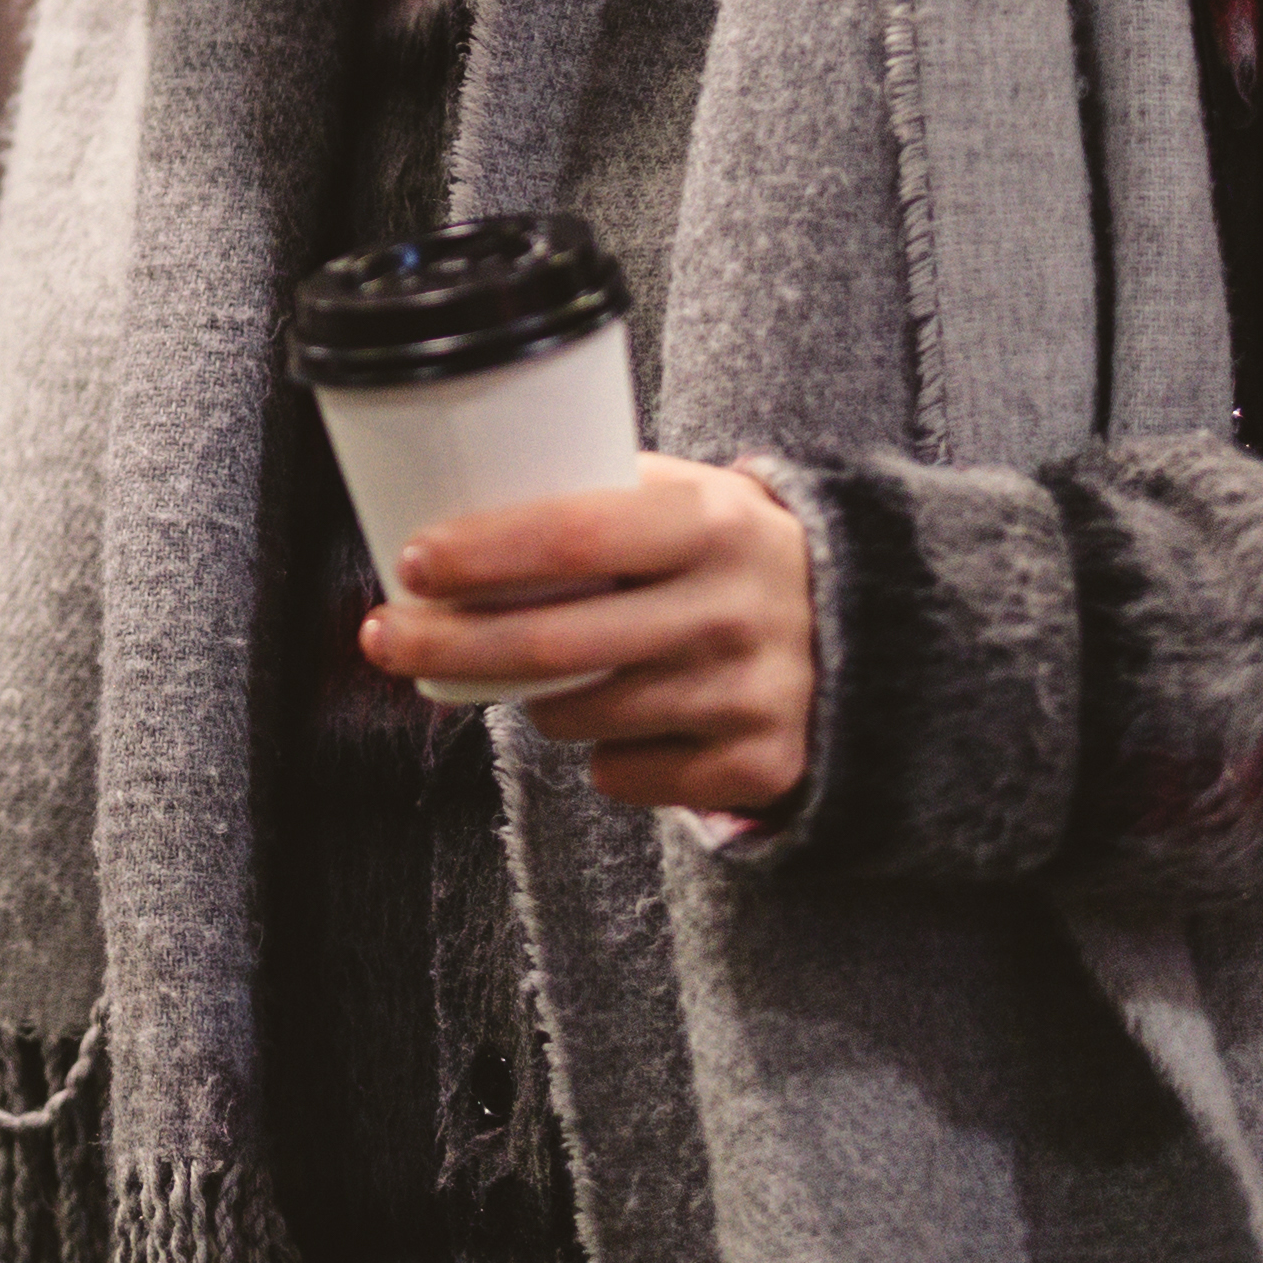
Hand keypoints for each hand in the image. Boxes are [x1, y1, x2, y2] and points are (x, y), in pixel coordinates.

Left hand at [363, 453, 816, 815]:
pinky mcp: (757, 766)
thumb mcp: (695, 497)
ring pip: (578, 713)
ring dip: (530, 698)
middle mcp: (732, 611)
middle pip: (555, 643)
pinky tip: (626, 719)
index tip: (413, 561)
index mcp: (712, 524)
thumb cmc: (738, 555)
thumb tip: (461, 487)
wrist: (879, 632)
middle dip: (448, 644)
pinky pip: (623, 774)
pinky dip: (600, 753)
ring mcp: (749, 696)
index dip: (484, 552)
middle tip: (383, 636)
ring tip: (538, 670)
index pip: (576, 536)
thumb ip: (604, 494)